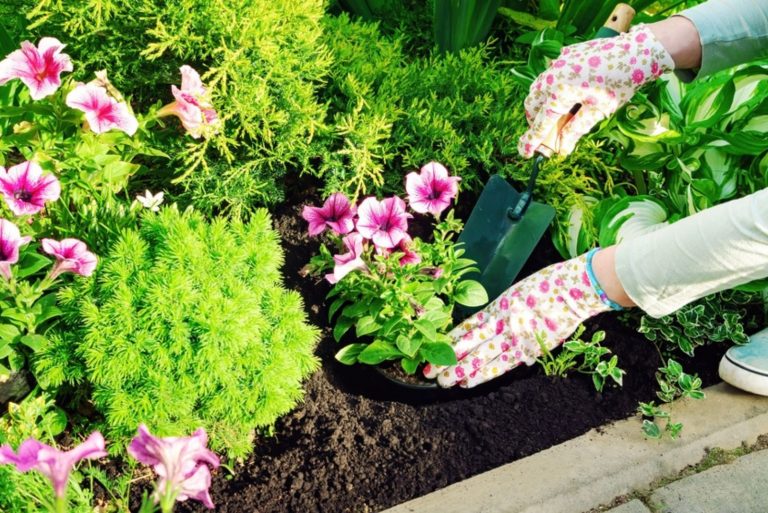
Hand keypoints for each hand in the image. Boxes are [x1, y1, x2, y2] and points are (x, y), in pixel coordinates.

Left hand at [424, 252, 612, 387]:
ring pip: (483, 358)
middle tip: (431, 371)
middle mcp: (502, 322)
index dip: (449, 340)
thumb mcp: (516, 295)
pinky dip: (486, 374)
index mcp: (497, 306)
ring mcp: (516, 337)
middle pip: (469, 344)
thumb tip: (486, 330)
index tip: (433, 348)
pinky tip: (470, 382)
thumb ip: (500, 313)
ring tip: (445, 381)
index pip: (466, 326)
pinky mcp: (531, 348)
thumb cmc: (547, 288)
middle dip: (449, 359)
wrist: (574, 290)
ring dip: (462, 371)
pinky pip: (503, 365)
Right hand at [518, 25, 673, 157]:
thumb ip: (575, 130)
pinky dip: (551, 88)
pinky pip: (549, 75)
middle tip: (547, 132)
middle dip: (535, 120)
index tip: (524, 153)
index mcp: (560, 93)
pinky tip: (568, 92)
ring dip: (541, 104)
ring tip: (556, 114)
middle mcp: (553, 77)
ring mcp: (557, 63)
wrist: (636, 52)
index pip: (541, 122)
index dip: (532, 140)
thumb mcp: (598, 112)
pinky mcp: (564, 54)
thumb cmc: (619, 85)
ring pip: (537, 88)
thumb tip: (562, 149)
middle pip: (532, 104)